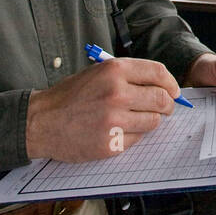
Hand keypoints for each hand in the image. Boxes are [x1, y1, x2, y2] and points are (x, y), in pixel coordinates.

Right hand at [26, 57, 180, 161]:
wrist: (41, 121)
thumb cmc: (70, 96)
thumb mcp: (98, 73)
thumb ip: (129, 76)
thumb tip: (162, 86)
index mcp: (114, 71)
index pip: (159, 73)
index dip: (171, 83)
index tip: (173, 91)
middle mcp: (117, 93)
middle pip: (161, 99)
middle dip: (167, 105)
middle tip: (163, 108)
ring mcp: (114, 120)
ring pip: (153, 121)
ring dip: (149, 120)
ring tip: (133, 118)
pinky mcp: (111, 143)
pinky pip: (137, 139)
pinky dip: (132, 135)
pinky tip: (117, 130)